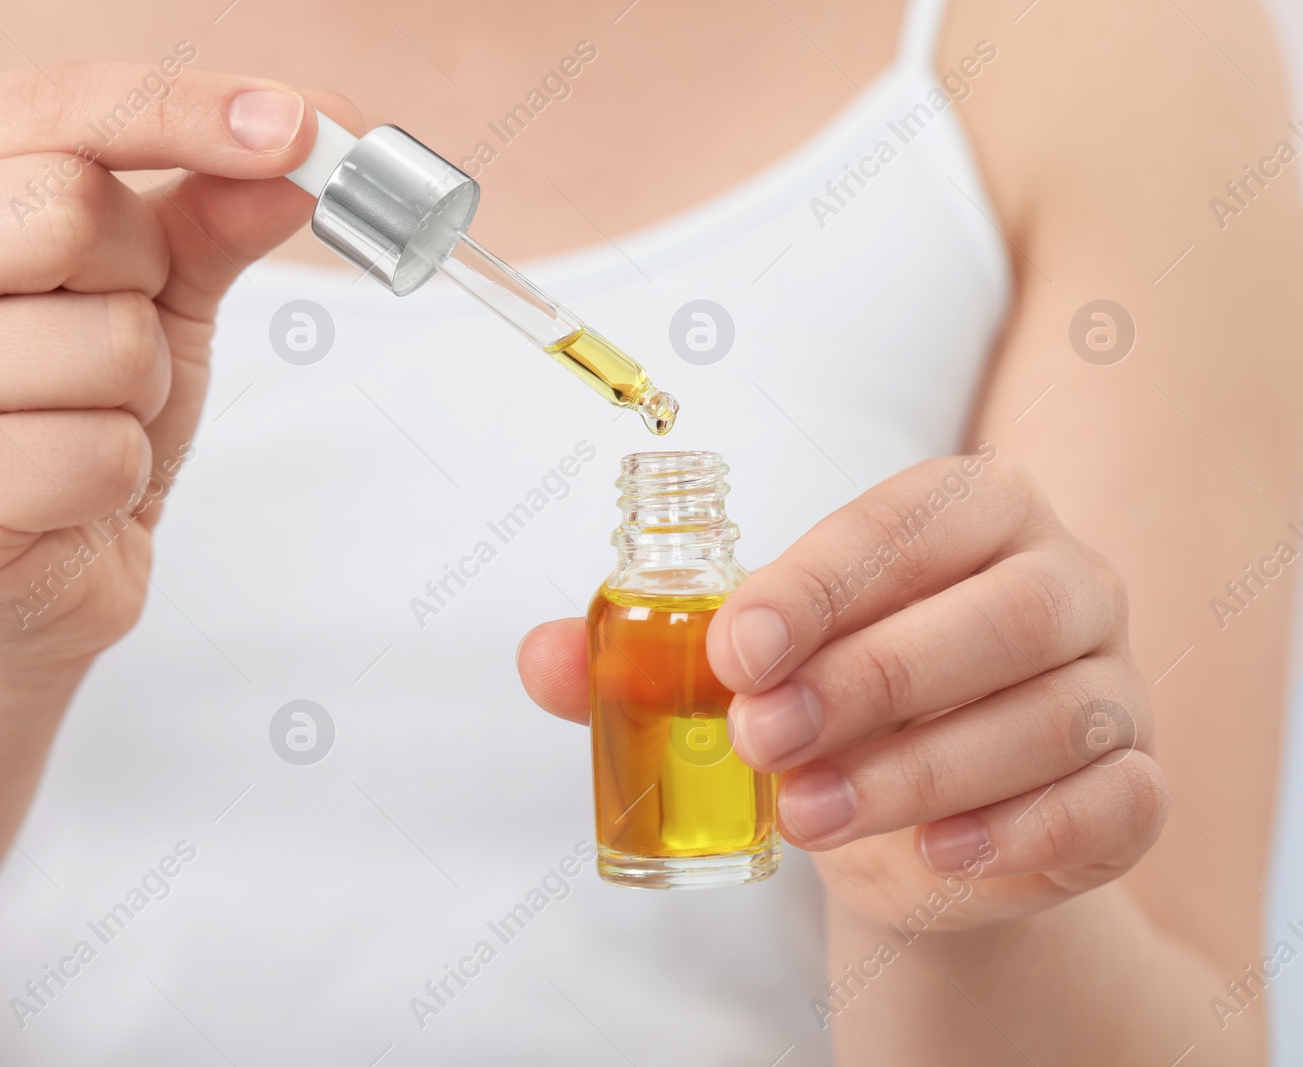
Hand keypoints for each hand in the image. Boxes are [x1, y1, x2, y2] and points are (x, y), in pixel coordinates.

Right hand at [0, 62, 355, 668]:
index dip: (188, 110)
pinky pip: (103, 452)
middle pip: (70, 210)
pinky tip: (68, 492)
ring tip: (84, 419)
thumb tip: (308, 141)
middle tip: (118, 327)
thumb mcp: (151, 287)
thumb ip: (214, 207)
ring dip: (139, 390)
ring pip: (105, 342)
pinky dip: (121, 474)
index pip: (56, 105)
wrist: (22, 570)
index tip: (300, 128)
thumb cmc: (72, 405)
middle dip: (145, 280)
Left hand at [518, 452, 1165, 930]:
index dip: (821, 581)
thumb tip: (539, 655)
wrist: (924, 819)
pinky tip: (940, 855)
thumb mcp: (749, 677)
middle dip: (872, 677)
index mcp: (967, 516)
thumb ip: (649, 660)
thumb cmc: (838, 711)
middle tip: (760, 738)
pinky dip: (1027, 832)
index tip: (735, 650)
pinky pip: (1114, 801)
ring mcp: (1113, 683)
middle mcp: (1060, 581)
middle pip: (1000, 612)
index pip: (907, 522)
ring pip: (1052, 712)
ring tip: (807, 811)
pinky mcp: (1136, 785)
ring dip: (921, 768)